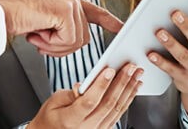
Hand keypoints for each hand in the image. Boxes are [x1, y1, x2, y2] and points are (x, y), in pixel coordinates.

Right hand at [0, 0, 123, 56]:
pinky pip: (68, 40)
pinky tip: (37, 31)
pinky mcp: (66, 10)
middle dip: (61, 48)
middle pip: (83, 39)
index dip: (108, 20)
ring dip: (54, 46)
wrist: (0, 11)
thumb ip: (61, 29)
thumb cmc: (17, 18)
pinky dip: (51, 43)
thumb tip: (73, 42)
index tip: (121, 27)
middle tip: (40, 40)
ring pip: (76, 42)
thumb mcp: (44, 24)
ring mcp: (70, 2)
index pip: (94, 12)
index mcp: (67, 1)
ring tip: (37, 34)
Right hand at [28, 64, 142, 127]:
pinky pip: (118, 114)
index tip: (109, 70)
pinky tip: (132, 89)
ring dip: (128, 90)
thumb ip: (70, 93)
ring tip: (136, 75)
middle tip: (130, 67)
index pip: (89, 101)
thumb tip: (86, 84)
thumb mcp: (53, 101)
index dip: (101, 85)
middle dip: (121, 83)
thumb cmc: (50, 117)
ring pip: (117, 109)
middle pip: (108, 104)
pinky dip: (127, 100)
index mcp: (70, 120)